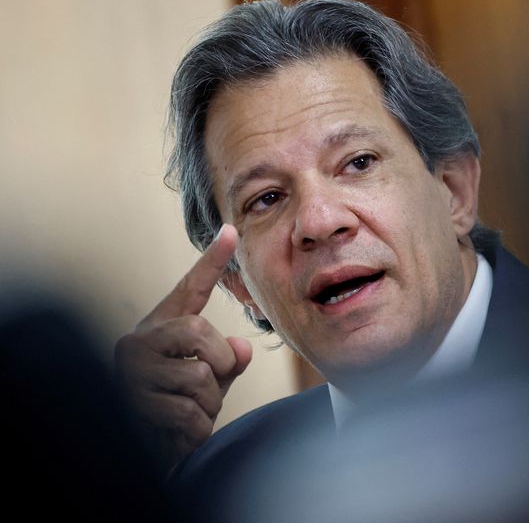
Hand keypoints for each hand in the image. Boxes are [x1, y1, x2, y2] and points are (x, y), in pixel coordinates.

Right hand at [115, 224, 252, 469]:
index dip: (212, 261)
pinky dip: (196, 430)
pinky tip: (180, 434)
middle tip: (211, 386)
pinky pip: (188, 413)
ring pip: (199, 377)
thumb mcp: (206, 381)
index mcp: (160, 329)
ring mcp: (130, 371)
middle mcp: (138, 342)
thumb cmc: (174, 411)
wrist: (144, 453)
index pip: (189, 290)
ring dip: (208, 405)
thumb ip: (224, 361)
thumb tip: (240, 347)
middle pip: (198, 332)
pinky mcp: (130, 403)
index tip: (232, 232)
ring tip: (190, 414)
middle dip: (219, 364)